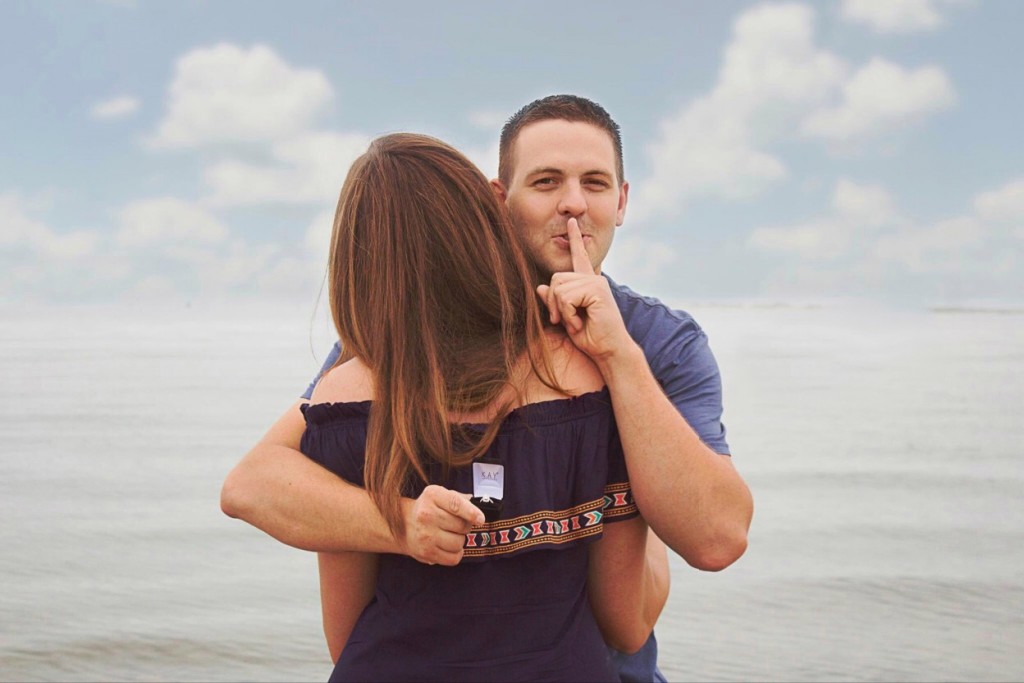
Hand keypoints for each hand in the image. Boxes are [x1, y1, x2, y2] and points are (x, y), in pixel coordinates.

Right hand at [401, 485, 483, 565]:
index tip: (480, 519)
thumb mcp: (440, 495)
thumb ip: (459, 498)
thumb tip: (476, 505)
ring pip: (459, 543)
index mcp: (432, 495)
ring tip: (450, 534)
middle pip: (462, 525)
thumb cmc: (428, 508)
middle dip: (465, 526)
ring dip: (460, 540)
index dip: (471, 512)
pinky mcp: (426, 553)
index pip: (456, 504)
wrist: (404, 525)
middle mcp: (426, 515)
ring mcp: (425, 535)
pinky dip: (456, 554)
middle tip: (457, 524)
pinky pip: (453, 558)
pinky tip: (449, 546)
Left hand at [536, 217, 632, 362]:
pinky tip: (581, 323)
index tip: (571, 222)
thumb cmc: (590, 337)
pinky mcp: (597, 290)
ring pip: (559, 289)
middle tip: (565, 321)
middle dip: (553, 304)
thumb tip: (539, 287)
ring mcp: (596, 283)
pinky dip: (568, 315)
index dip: (575, 239)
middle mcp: (593, 279)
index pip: (579, 257)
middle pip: (555, 279)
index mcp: (587, 283)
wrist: (609, 351)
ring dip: (562, 312)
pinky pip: (566, 298)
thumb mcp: (566, 318)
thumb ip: (555, 301)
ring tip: (577, 323)